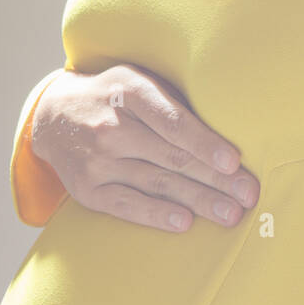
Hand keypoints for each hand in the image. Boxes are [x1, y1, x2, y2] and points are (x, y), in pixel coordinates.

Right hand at [30, 63, 259, 231]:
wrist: (53, 115)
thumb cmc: (114, 97)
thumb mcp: (138, 81)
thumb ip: (173, 103)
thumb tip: (226, 132)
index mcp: (130, 91)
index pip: (173, 121)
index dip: (205, 143)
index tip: (234, 162)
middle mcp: (111, 126)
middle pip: (172, 157)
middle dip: (216, 179)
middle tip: (249, 195)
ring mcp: (97, 160)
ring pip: (157, 183)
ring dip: (198, 201)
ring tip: (231, 215)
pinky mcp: (87, 188)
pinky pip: (127, 204)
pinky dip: (157, 215)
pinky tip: (184, 223)